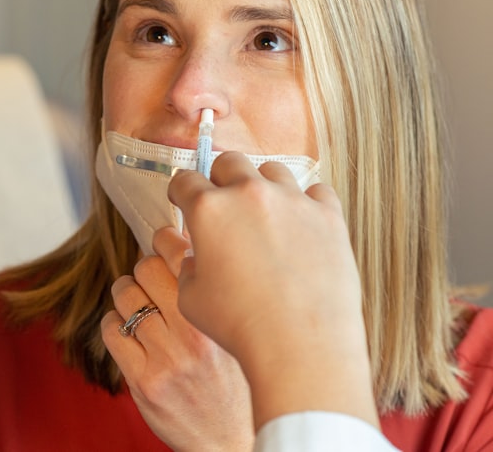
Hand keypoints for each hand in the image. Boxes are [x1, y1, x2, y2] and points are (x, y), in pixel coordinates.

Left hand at [101, 225, 253, 450]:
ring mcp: (167, 357)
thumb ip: (214, 291)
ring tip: (137, 308)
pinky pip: (112, 331)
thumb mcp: (236, 332)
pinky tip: (128, 333)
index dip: (164, 240)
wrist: (232, 443)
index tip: (162, 241)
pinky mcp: (144, 380)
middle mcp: (194, 334)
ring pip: (124, 296)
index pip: (180, 252)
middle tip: (149, 283)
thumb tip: (187, 238)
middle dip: (142, 271)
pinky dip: (114, 325)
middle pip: (145, 268)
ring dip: (125, 296)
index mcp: (220, 315)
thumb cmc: (237, 384)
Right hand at [169, 152, 377, 430]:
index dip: (180, 192)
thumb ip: (190, 266)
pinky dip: (306, 204)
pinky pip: (316, 192)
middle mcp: (249, 194)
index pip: (185, 180)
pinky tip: (301, 226)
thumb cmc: (240, 326)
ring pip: (273, 171)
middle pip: (229, 162)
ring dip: (263, 187)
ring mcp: (293, 201)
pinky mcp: (328, 216)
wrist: (301, 346)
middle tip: (223, 205)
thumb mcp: (191, 297)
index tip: (183, 200)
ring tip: (265, 215)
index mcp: (209, 210)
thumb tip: (201, 258)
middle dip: (221, 180)